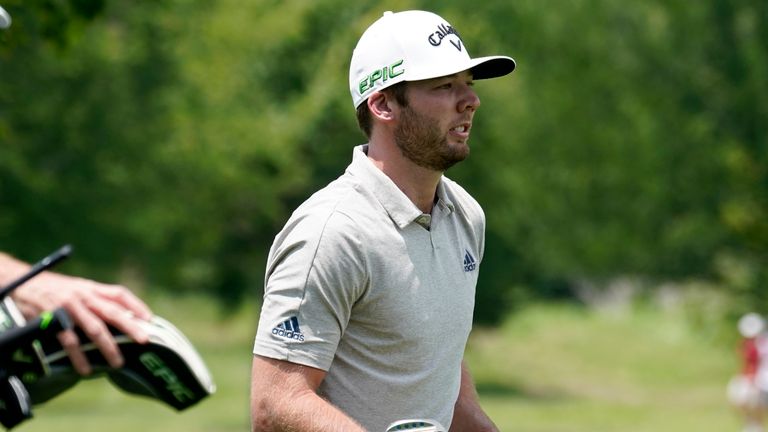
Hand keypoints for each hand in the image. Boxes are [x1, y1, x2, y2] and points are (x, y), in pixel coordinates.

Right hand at [10, 271, 152, 374]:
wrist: (24, 284)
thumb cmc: (54, 290)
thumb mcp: (78, 289)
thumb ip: (96, 300)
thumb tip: (121, 317)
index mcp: (92, 288)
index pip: (119, 294)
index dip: (136, 306)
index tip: (150, 319)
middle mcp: (84, 296)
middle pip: (112, 312)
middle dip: (131, 327)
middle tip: (145, 341)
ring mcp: (70, 307)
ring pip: (94, 329)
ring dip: (108, 347)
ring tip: (118, 363)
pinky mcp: (54, 319)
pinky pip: (69, 340)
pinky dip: (79, 356)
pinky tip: (86, 369)